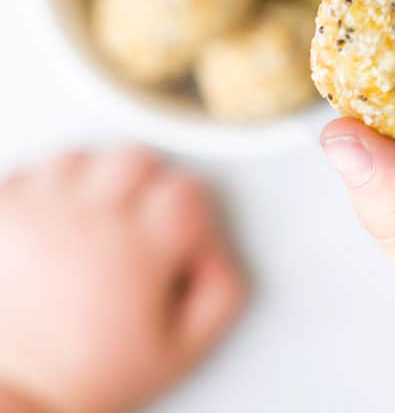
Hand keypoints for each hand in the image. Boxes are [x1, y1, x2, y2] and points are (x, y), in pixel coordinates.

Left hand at [0, 147, 244, 412]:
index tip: (179, 231)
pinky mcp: (2, 212)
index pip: (185, 190)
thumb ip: (222, 294)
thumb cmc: (86, 374)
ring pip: (85, 156)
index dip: (190, 207)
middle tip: (141, 219)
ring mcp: (40, 212)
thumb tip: (219, 252)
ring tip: (97, 217)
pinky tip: (60, 216)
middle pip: (137, 159)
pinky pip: (34, 169)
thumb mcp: (181, 352)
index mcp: (138, 251)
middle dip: (149, 184)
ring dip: (98, 179)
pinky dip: (51, 185)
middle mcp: (89, 221)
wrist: (11, 395)